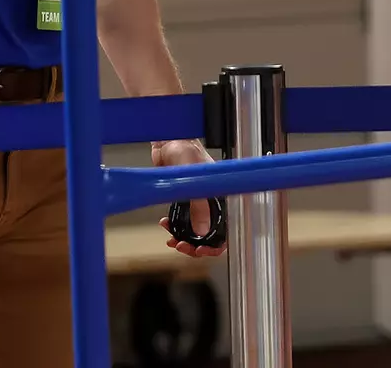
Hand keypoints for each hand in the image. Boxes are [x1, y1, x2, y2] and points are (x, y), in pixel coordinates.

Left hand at [153, 139, 226, 257]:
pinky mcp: (182, 198)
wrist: (167, 140)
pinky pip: (181, 220)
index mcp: (220, 197)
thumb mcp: (195, 180)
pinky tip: (165, 225)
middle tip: (183, 247)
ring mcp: (195, 201)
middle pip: (208, 234)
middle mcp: (209, 201)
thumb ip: (199, 206)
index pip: (225, 229)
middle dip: (195, 245)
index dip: (215, 245)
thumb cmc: (186, 150)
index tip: (201, 251)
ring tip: (172, 240)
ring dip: (183, 238)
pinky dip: (174, 227)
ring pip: (193, 230)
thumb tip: (201, 232)